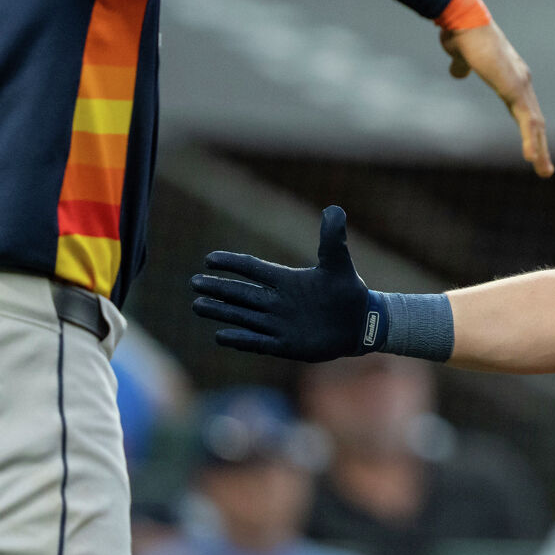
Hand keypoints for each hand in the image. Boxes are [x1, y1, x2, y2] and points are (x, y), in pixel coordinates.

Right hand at [190, 207, 373, 361]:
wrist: (360, 322)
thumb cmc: (348, 291)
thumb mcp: (339, 263)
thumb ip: (332, 238)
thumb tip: (334, 209)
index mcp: (285, 280)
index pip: (253, 269)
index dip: (232, 263)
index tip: (209, 259)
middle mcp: (277, 301)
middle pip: (241, 293)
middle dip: (218, 288)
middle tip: (194, 283)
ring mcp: (279, 324)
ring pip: (243, 316)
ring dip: (222, 312)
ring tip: (198, 305)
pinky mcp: (286, 344)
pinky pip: (258, 341)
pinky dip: (241, 339)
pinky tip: (220, 336)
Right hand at [439, 24, 553, 177]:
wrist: (464, 22)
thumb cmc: (462, 35)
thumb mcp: (461, 58)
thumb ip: (462, 68)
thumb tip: (458, 74)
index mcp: (511, 76)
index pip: (524, 110)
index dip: (529, 130)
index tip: (532, 149)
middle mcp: (521, 81)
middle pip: (535, 120)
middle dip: (540, 145)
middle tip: (545, 168)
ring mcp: (521, 85)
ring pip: (535, 125)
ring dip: (539, 150)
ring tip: (543, 172)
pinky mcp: (515, 89)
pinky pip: (527, 121)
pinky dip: (531, 141)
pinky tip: (531, 159)